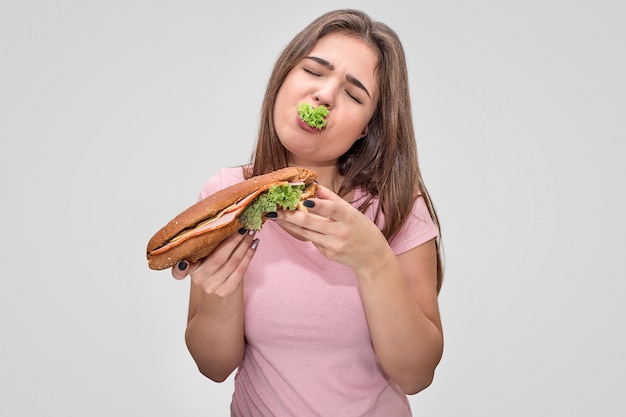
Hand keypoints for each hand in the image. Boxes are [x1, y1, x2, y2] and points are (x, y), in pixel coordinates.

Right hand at [171, 229, 258, 296]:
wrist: (220, 281)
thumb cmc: (211, 259)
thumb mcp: (203, 249)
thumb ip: (202, 238)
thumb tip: (210, 212)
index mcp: (188, 267)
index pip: (178, 272)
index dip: (179, 269)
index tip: (184, 262)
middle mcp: (198, 279)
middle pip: (218, 258)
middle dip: (234, 240)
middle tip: (243, 225)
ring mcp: (212, 287)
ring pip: (233, 262)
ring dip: (245, 245)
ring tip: (251, 231)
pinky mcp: (226, 291)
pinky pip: (241, 270)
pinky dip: (249, 255)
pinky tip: (254, 244)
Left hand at [275, 185, 391, 271]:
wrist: (372, 257)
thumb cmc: (363, 230)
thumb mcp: (352, 211)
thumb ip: (333, 199)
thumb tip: (316, 186)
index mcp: (349, 217)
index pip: (332, 209)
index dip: (318, 205)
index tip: (303, 201)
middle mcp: (340, 232)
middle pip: (310, 223)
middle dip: (290, 215)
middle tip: (275, 209)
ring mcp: (333, 245)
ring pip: (305, 232)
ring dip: (289, 224)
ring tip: (276, 215)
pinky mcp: (327, 253)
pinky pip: (311, 240)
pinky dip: (300, 231)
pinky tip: (290, 225)